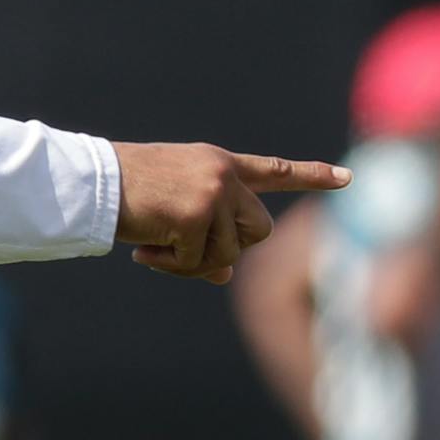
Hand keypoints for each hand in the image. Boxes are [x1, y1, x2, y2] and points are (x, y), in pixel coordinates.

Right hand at [112, 143, 348, 284]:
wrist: (91, 181)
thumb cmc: (122, 193)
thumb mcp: (170, 211)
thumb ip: (205, 235)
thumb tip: (225, 275)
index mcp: (217, 164)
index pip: (272, 170)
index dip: (311, 176)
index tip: (348, 179)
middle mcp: (223, 174)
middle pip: (258, 230)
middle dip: (227, 249)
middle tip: (182, 253)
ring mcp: (213, 193)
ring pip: (229, 253)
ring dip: (192, 264)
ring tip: (154, 254)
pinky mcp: (196, 214)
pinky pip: (197, 261)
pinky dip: (171, 267)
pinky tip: (144, 254)